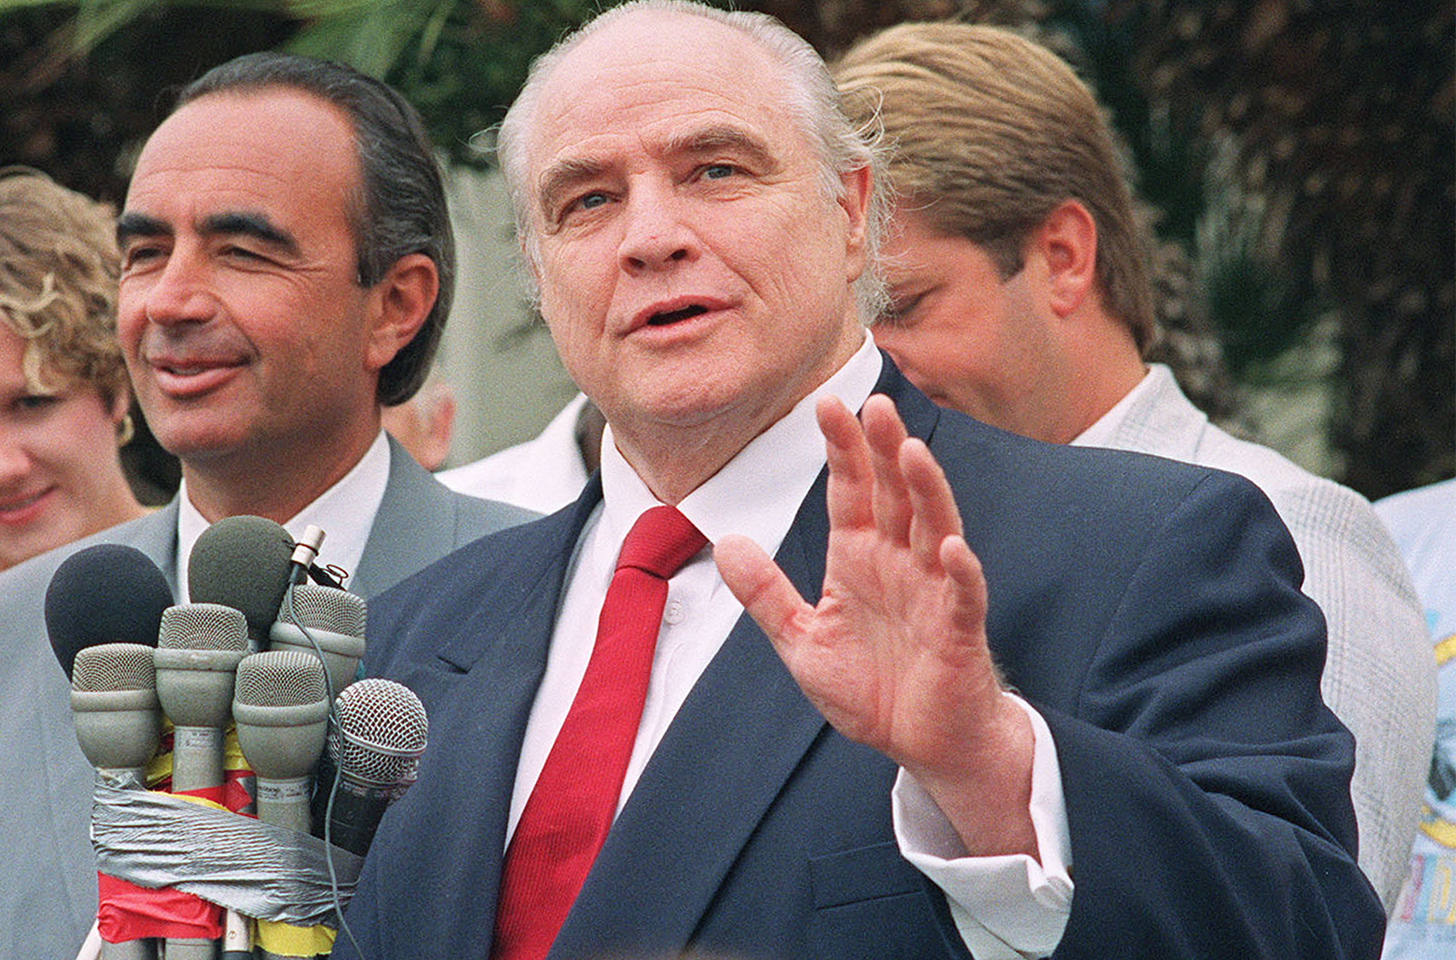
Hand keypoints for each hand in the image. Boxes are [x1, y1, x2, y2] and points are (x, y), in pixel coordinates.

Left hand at [715, 394, 1035, 856]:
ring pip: (934, 527)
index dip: (841, 450)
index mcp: (859, 558)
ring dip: (925, 490)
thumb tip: (726, 541)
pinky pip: (962, 593)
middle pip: (894, 494)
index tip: (824, 404)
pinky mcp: (958, 629)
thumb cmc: (871, 689)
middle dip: (883, 450)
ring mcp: (933, 591)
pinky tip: (949, 546)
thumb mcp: (801, 641)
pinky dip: (958, 570)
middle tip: (874, 403)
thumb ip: (765, 593)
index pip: (851, 492)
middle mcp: (899, 562)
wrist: (922, 745)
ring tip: (911, 452)